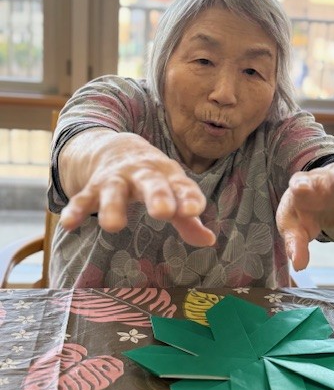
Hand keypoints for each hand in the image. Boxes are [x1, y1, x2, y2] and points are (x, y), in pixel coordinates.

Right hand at [59, 132, 215, 246]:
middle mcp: (142, 174)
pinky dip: (75, 210)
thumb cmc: (154, 178)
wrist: (117, 148)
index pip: (181, 184)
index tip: (194, 210)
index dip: (188, 196)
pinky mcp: (93, 187)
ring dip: (112, 206)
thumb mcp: (172, 192)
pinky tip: (68, 224)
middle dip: (157, 195)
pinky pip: (82, 198)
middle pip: (150, 182)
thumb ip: (188, 219)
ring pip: (113, 191)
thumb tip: (209, 240)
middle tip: (163, 212)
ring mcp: (116, 179)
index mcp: (167, 174)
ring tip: (113, 226)